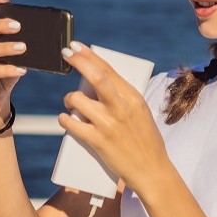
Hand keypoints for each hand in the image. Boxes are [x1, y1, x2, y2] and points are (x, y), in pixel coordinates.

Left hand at [57, 42, 171, 193]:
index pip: (108, 70)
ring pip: (78, 100)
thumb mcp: (140, 112)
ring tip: (70, 104)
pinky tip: (64, 118)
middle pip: (95, 77)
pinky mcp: (99, 141)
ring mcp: (109, 124)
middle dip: (78, 61)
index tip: (77, 46)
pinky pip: (72, 124)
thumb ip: (123, 98)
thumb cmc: (146, 141)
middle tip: (66, 53)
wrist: (152, 171)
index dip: (90, 55)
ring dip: (69, 99)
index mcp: (133, 97)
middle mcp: (121, 107)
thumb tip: (99, 83)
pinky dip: (65, 119)